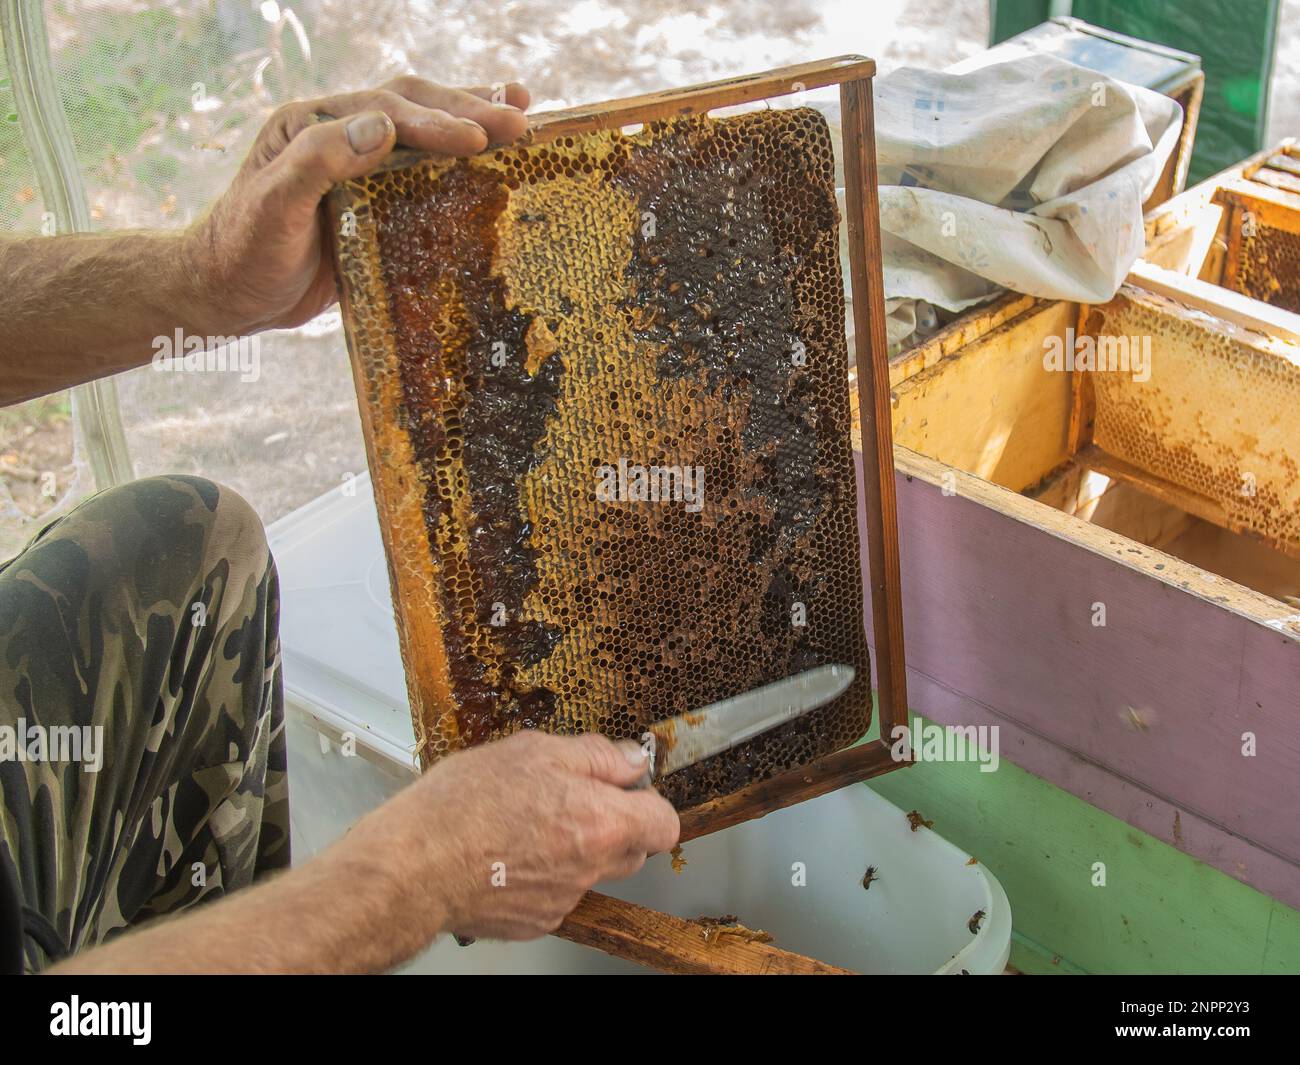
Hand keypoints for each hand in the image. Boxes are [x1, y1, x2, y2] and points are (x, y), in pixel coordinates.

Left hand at [182, 76, 529, 335]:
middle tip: (520, 123)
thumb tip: (381, 126)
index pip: (384, 110)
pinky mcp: (373, 201)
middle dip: (468, 110)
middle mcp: (338, 134)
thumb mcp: (272, 206)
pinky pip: (424, 171)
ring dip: (472, 121)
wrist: (227, 296)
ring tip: (522, 118)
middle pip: (412, 106)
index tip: (477, 138)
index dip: (434, 121)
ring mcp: (358, 166)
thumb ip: (318, 161)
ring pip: (423, 131)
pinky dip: (461, 163)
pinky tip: (491, 165)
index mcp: (312, 124)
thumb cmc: (242, 252)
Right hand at [341, 731, 679, 943]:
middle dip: (613, 825)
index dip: (648, 802)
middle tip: (570, 800)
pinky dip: (541, 874)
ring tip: (525, 824)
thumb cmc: (464, 805)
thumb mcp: (533, 751)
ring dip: (573, 848)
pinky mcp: (534, 921)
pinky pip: (555, 893)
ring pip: (590, 871)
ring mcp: (563, 900)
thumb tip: (630, 759)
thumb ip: (594, 755)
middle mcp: (590, 868)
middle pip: (632, 851)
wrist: (412, 867)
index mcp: (600, 823)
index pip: (664, 824)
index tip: (624, 788)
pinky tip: (506, 852)